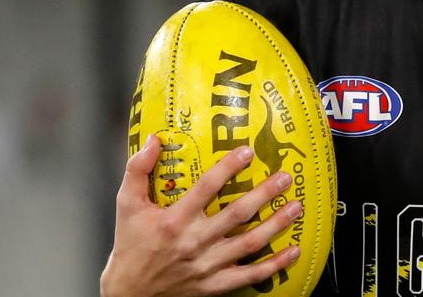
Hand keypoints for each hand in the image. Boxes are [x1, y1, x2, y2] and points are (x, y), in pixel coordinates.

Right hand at [100, 134, 302, 296]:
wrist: (130, 293)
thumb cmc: (131, 247)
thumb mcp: (126, 205)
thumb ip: (137, 170)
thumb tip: (153, 140)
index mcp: (174, 220)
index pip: (206, 187)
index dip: (228, 167)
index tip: (247, 152)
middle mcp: (194, 242)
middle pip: (237, 214)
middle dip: (264, 194)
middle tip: (284, 178)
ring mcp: (208, 266)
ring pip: (250, 243)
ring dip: (276, 224)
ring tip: (296, 207)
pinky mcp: (216, 285)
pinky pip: (251, 275)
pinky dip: (275, 265)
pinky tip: (293, 250)